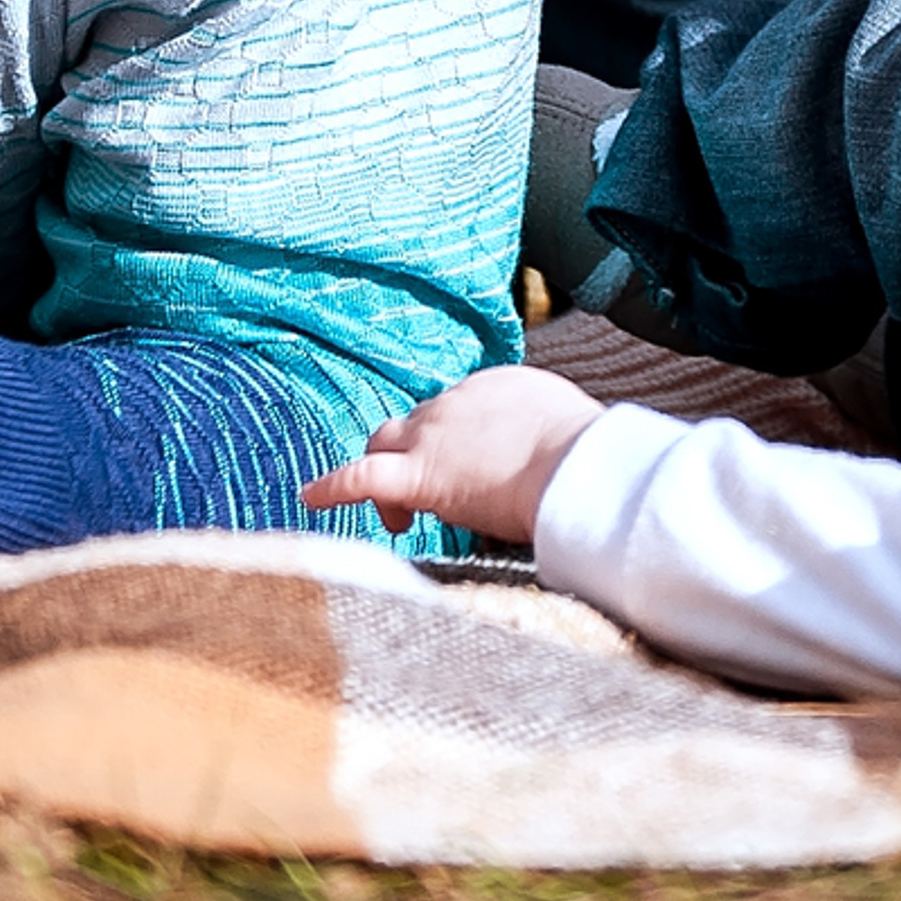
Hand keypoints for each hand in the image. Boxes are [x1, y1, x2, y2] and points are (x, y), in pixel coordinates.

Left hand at [301, 367, 603, 545]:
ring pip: (385, 441)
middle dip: (415, 450)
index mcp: (497, 385)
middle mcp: (458, 399)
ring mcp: (434, 433)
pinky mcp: (419, 474)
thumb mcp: (569, 430)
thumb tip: (563, 461)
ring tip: (393, 514)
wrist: (578, 465)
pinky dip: (333, 485)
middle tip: (430, 490)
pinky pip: (360, 477)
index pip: (459, 410)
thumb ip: (548, 440)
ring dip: (384, 473)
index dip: (457, 442)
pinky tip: (312, 496)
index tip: (470, 469)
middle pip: (417, 421)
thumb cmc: (588, 458)